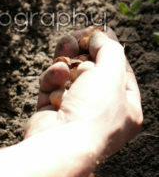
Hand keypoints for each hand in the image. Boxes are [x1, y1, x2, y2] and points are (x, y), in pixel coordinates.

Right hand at [24, 27, 142, 158]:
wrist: (60, 145)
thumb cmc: (94, 112)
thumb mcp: (112, 72)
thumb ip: (108, 48)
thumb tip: (99, 35)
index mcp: (126, 109)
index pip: (121, 71)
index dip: (109, 49)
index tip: (98, 30)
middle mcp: (101, 113)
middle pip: (92, 70)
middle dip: (83, 51)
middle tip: (76, 37)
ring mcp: (75, 113)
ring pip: (69, 75)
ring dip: (67, 60)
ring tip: (64, 48)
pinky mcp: (50, 113)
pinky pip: (52, 86)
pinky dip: (53, 77)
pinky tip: (57, 74)